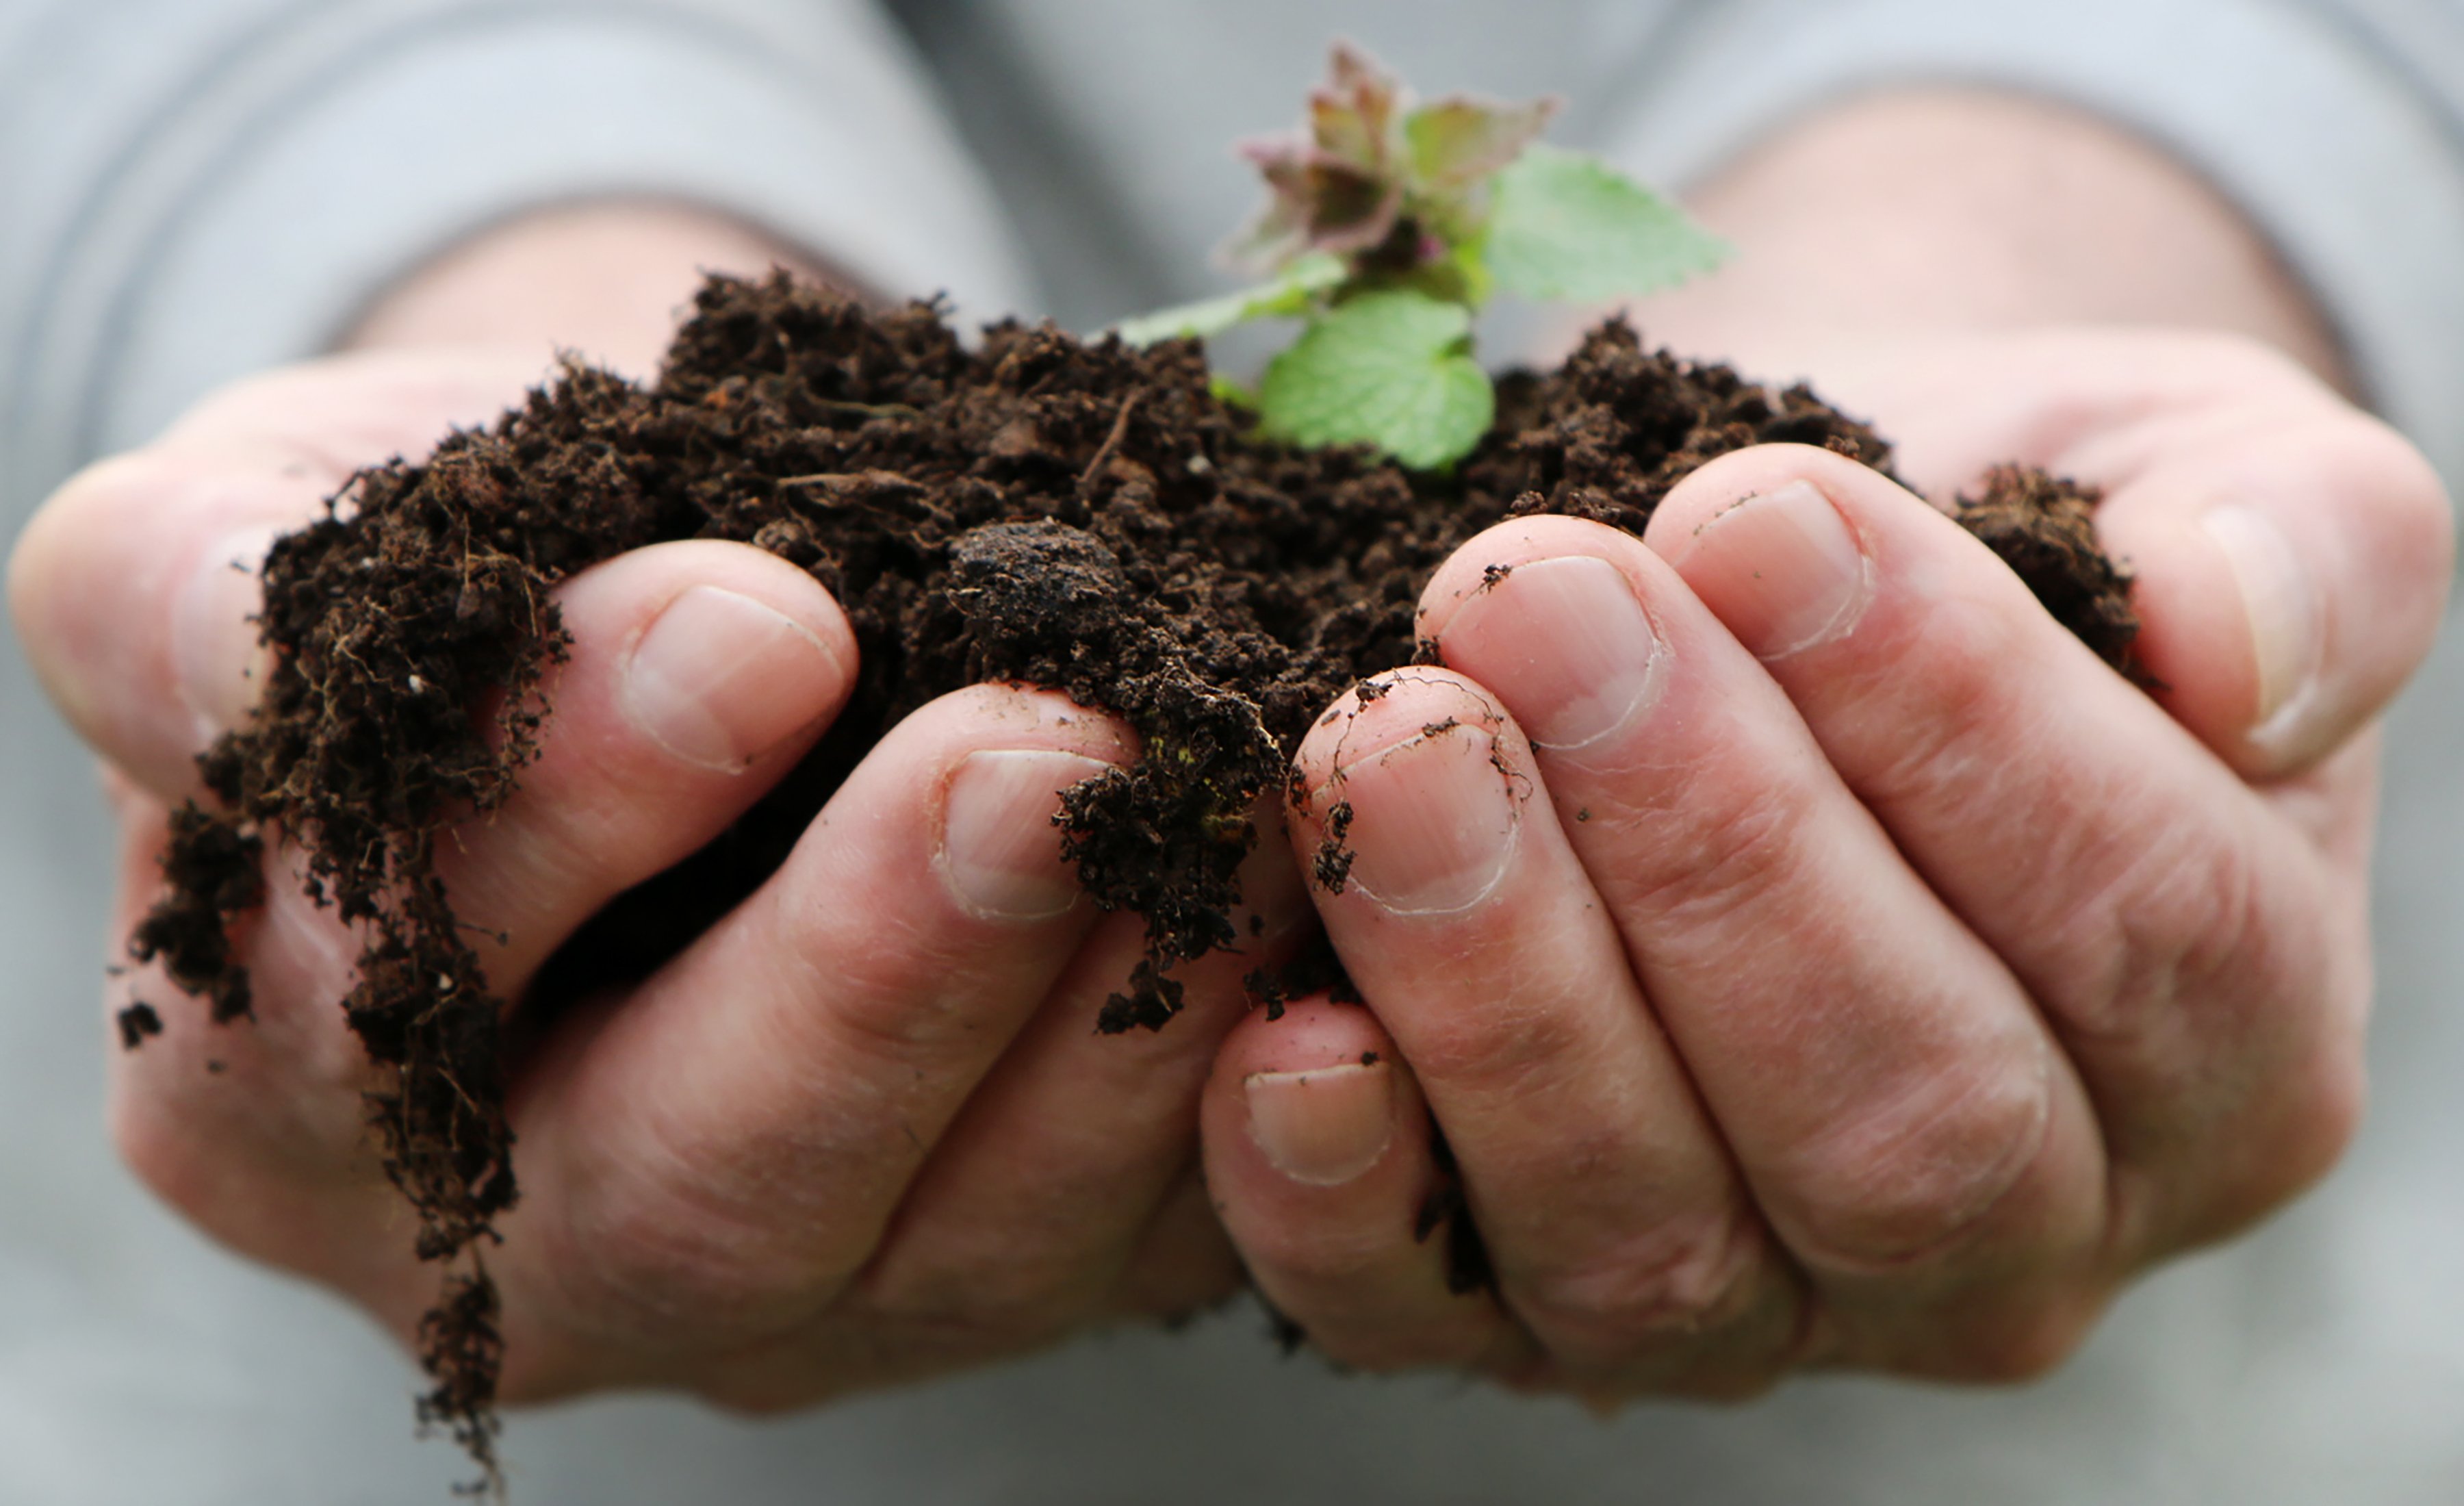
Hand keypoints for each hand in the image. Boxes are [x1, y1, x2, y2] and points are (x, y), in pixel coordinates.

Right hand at [9, 347, 1302, 1407]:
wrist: (637, 631)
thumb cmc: (418, 588)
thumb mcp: (228, 552)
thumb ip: (189, 606)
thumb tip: (322, 655)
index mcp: (298, 1096)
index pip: (399, 993)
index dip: (576, 812)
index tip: (760, 623)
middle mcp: (552, 1245)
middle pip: (714, 1190)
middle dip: (887, 976)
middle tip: (1045, 758)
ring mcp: (807, 1283)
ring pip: (975, 1242)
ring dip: (1124, 1027)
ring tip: (1236, 796)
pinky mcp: (1005, 1256)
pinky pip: (1150, 1236)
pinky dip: (1256, 1088)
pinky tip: (1326, 907)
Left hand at [1196, 327, 2450, 1397]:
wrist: (1754, 583)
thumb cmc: (1977, 532)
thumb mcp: (2195, 472)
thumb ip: (2299, 543)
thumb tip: (2239, 643)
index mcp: (2227, 1041)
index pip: (2138, 925)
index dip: (1952, 720)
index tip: (1759, 513)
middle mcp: (2011, 1228)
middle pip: (1896, 1109)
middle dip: (1703, 842)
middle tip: (1532, 602)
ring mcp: (1760, 1298)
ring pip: (1658, 1229)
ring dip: (1504, 983)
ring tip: (1385, 735)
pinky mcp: (1516, 1310)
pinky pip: (1427, 1306)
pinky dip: (1337, 1192)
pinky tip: (1275, 1032)